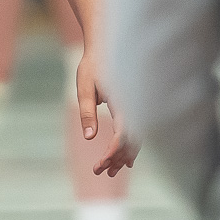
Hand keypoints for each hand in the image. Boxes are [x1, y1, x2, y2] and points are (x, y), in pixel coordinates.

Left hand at [74, 47, 139, 176]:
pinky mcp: (130, 109)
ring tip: (108, 171)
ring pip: (134, 139)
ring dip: (122, 156)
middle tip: (99, 171)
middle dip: (116, 158)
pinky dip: (128, 148)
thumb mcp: (84, 86)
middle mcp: (132, 106)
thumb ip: (87, 111)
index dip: (112, 152)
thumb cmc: (92, 66)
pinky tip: (123, 161)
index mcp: (122, 101)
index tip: (100, 163)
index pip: (123, 135)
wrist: (103, 48)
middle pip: (131, 141)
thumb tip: (90, 136)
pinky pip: (134, 133)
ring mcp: (133, 108)